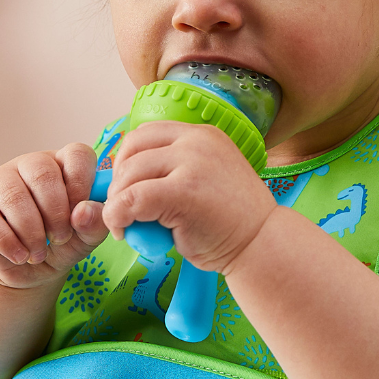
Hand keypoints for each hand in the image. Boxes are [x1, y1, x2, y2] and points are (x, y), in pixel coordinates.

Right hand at [0, 143, 109, 288]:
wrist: (28, 270)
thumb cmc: (61, 244)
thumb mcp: (86, 238)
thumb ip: (94, 224)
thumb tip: (83, 212)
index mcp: (63, 164)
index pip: (76, 154)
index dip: (82, 183)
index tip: (80, 214)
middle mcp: (30, 165)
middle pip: (43, 173)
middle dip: (56, 213)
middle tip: (61, 238)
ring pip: (14, 197)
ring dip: (32, 232)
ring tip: (39, 253)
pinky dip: (8, 243)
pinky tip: (20, 256)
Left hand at [102, 121, 277, 272]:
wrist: (261, 244)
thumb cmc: (231, 222)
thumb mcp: (203, 180)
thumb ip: (172, 172)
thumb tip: (123, 184)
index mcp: (202, 135)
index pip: (146, 133)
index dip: (127, 160)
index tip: (127, 187)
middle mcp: (197, 140)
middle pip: (133, 148)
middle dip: (118, 181)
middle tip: (123, 209)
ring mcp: (192, 162)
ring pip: (129, 174)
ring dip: (117, 202)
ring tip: (127, 225)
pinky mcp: (184, 190)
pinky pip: (133, 198)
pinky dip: (119, 215)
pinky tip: (125, 230)